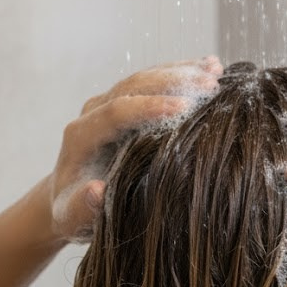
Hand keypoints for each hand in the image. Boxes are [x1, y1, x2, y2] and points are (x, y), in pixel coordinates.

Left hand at [48, 56, 222, 242]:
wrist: (70, 196)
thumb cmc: (74, 211)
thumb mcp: (73, 219)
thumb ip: (82, 208)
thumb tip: (97, 190)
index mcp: (81, 136)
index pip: (117, 112)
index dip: (150, 107)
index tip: (184, 108)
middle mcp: (93, 112)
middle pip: (134, 86)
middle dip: (174, 82)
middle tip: (211, 86)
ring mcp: (110, 101)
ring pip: (147, 77)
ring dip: (182, 72)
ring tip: (216, 71)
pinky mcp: (126, 99)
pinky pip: (154, 79)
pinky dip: (182, 72)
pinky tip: (210, 67)